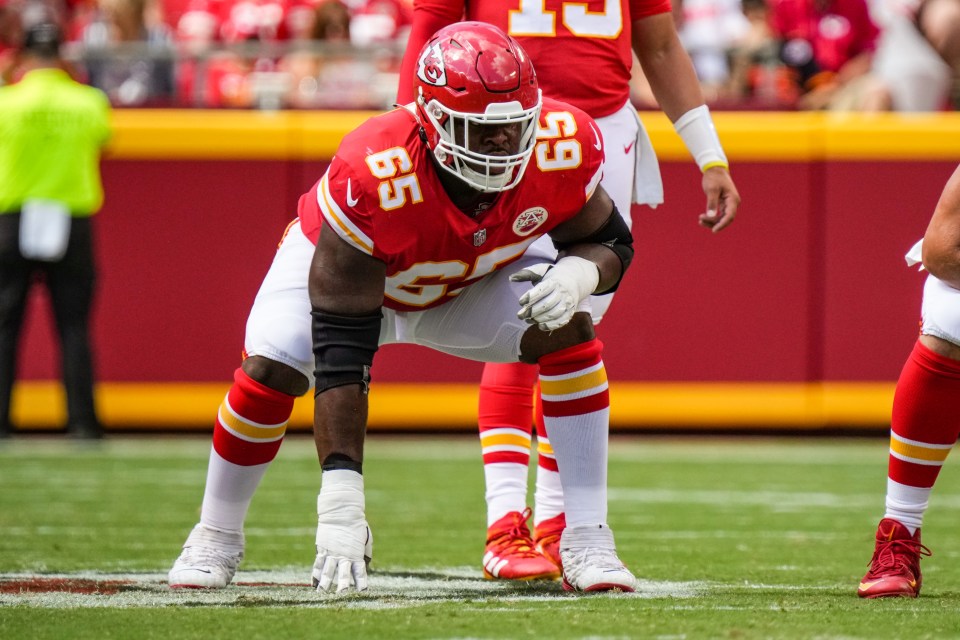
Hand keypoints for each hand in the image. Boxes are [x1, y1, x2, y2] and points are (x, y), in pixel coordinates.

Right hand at [312, 470, 371, 593]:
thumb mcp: (365, 538)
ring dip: (325, 583)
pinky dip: (315, 575)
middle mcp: (344, 555)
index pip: (360, 571)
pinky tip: (314, 585)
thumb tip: (365, 565)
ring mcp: (332, 552)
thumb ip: (364, 552)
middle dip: (342, 585)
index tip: (362, 591)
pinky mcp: (322, 549)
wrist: (341, 511)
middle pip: (343, 573)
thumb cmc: (356, 525)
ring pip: (328, 571)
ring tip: (322, 595)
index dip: (361, 582)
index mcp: (356, 553)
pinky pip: (318, 564)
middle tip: (341, 596)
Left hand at [512, 256, 598, 331]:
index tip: (520, 301)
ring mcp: (568, 303)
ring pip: (554, 314)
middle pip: (547, 304)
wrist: (574, 280)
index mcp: (554, 281)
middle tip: (520, 315)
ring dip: (539, 319)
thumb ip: (526, 274)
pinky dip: (551, 325)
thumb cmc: (552, 276)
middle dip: (532, 311)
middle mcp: (563, 292)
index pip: (542, 290)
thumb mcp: (540, 271)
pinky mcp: (570, 312)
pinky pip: (562, 321)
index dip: (531, 297)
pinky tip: (540, 326)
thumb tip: (511, 278)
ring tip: (527, 320)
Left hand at [699, 166, 739, 233]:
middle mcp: (733, 203)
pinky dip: (711, 218)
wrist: (714, 170)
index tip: (714, 230)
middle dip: (714, 222)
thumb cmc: (714, 177)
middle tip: (700, 220)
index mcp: (733, 199)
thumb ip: (711, 202)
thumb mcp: (712, 189)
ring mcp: (728, 204)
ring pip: (722, 218)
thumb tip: (711, 216)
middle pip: (726, 219)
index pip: (730, 216)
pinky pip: (719, 215)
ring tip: (700, 220)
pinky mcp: (723, 204)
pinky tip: (702, 218)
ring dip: (711, 221)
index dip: (722, 224)